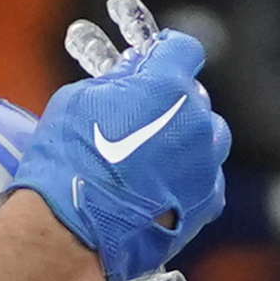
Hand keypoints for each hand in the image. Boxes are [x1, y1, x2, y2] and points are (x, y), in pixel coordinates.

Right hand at [14, 0, 231, 280]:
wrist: (71, 230)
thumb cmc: (69, 161)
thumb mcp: (79, 101)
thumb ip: (116, 82)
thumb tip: (131, 74)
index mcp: (166, 85)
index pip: (183, 50)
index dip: (167, 55)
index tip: (155, 62)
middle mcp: (195, 120)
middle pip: (196, 98)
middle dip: (173, 102)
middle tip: (143, 117)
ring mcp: (206, 164)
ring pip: (210, 139)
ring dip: (189, 140)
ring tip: (155, 157)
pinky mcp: (206, 203)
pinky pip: (207, 180)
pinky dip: (190, 179)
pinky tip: (160, 188)